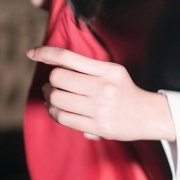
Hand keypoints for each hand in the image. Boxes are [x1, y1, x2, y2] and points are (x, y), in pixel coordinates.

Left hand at [28, 45, 147, 140]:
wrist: (147, 116)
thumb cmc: (124, 90)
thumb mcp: (111, 72)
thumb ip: (85, 67)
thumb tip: (51, 62)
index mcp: (107, 70)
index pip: (68, 57)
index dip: (45, 53)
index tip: (31, 53)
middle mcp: (103, 88)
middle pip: (58, 78)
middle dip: (50, 81)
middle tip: (52, 84)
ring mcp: (99, 109)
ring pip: (56, 99)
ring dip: (49, 97)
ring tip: (52, 96)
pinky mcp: (96, 127)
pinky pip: (62, 117)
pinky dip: (53, 111)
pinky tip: (56, 108)